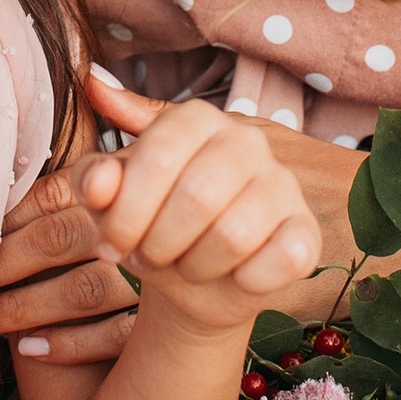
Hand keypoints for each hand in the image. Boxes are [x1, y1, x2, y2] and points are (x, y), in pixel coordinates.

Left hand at [74, 77, 322, 339]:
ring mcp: (283, 184)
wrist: (190, 280)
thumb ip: (94, 177)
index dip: (126, 211)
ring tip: (183, 264)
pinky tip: (232, 275)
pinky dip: (244, 280)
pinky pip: (280, 260)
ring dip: (194, 266)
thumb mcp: (107, 202)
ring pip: (235, 234)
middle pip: (198, 196)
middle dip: (158, 243)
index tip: (109, 243)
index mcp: (195, 119)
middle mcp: (247, 141)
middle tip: (147, 257)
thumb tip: (97, 161)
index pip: (159, 155)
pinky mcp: (306, 230)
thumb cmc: (149, 226)